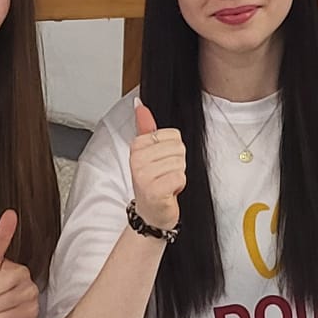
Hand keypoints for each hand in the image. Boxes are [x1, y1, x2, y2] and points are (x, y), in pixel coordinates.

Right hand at [129, 101, 186, 230]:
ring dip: (178, 176)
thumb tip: (139, 104)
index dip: (173, 151)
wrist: (151, 213)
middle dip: (177, 164)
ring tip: (165, 183)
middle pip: (178, 149)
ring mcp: (144, 175)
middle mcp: (137, 159)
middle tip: (164, 175)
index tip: (161, 163)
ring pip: (180, 163)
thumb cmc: (152, 182)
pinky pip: (180, 177)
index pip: (173, 136)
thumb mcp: (148, 153)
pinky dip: (178, 186)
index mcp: (136, 146)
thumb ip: (145, 127)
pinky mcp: (154, 190)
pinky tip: (168, 192)